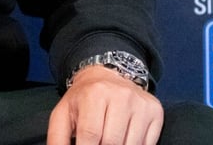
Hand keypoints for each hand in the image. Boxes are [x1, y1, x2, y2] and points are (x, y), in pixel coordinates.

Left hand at [47, 66, 163, 144]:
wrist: (108, 75)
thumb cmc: (83, 100)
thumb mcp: (62, 115)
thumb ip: (56, 140)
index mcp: (95, 94)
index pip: (91, 135)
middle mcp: (122, 96)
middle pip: (112, 143)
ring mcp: (142, 103)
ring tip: (107, 141)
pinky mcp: (156, 111)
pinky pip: (147, 144)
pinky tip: (124, 140)